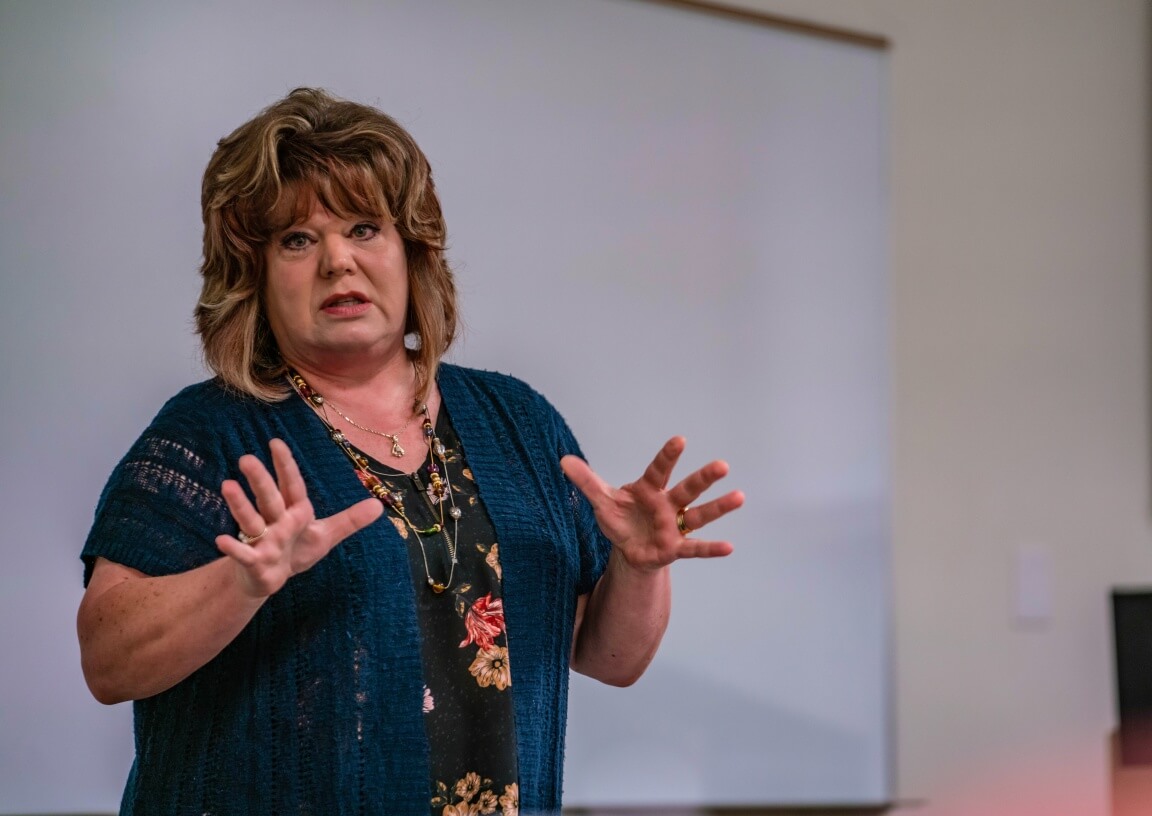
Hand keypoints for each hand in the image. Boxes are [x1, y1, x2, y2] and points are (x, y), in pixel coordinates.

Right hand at [215, 438, 383, 597]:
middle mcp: (276, 520)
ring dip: (240, 504)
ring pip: (251, 519)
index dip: (286, 465)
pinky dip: (233, 547)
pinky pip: (243, 553)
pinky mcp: (254, 561)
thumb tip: (379, 506)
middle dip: (260, 480)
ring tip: (227, 485)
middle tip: (246, 458)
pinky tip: (221, 541)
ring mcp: (262, 539)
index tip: (276, 442)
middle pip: (269, 497)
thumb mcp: (326, 536)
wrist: (271, 578)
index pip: (291, 485)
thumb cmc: (297, 551)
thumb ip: (350, 520)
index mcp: (294, 511)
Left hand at [561, 436, 743, 572]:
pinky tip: (729, 547)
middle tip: (722, 465)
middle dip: (704, 478)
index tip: (680, 440)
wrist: (628, 549)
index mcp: (650, 489)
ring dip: (718, 507)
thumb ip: (586, 481)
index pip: (660, 469)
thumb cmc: (621, 519)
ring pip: (699, 515)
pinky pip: (696, 548)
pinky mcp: (676, 547)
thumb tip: (563, 460)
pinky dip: (711, 549)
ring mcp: (675, 526)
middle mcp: (668, 504)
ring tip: (739, 497)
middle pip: (688, 489)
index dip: (668, 456)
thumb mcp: (601, 501)